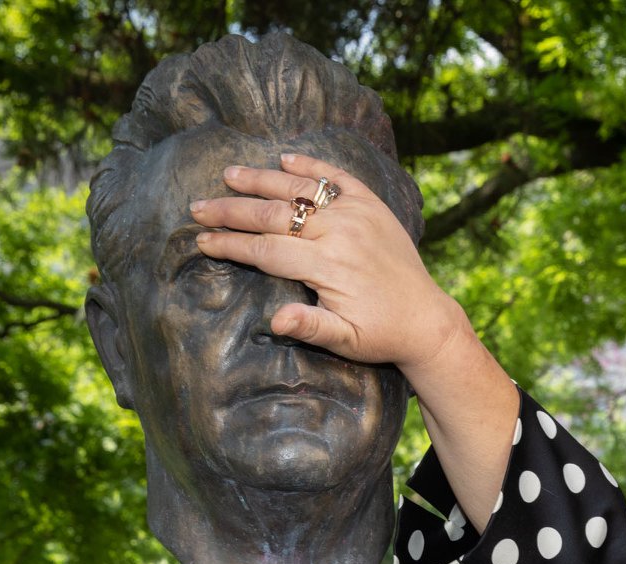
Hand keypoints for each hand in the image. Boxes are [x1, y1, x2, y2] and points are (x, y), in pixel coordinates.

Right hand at [190, 154, 469, 378]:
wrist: (427, 320)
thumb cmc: (381, 334)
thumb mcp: (345, 342)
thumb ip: (310, 327)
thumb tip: (275, 321)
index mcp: (329, 265)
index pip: (267, 250)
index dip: (232, 245)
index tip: (202, 241)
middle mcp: (341, 232)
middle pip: (274, 215)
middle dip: (232, 211)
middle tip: (199, 208)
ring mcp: (358, 214)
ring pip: (300, 190)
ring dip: (262, 180)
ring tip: (230, 174)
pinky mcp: (373, 206)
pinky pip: (338, 178)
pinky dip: (311, 167)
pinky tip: (285, 160)